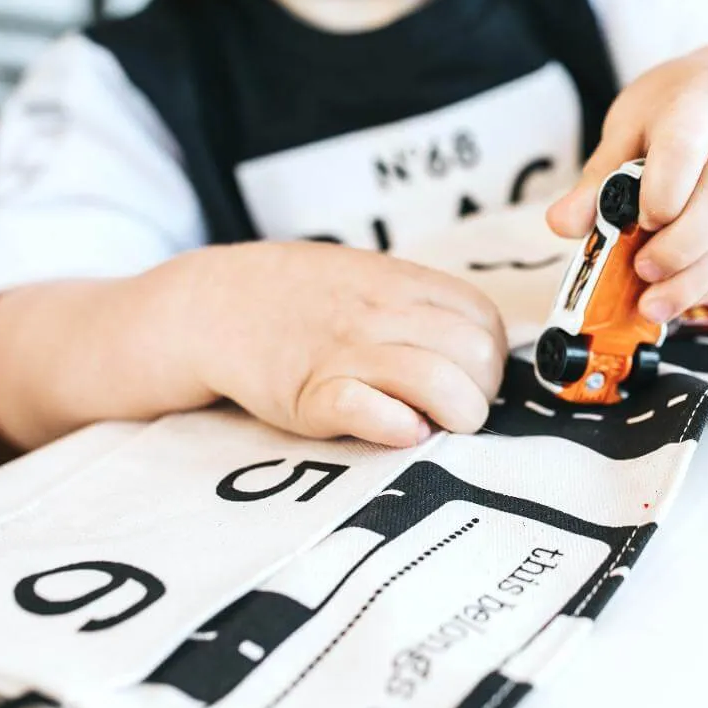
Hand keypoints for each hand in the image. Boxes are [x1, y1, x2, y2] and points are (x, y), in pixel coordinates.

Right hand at [185, 241, 506, 447]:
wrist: (217, 301)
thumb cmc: (304, 297)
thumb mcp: (371, 277)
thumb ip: (423, 305)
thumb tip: (481, 348)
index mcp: (404, 283)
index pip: (486, 323)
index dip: (490, 360)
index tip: (469, 379)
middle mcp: (383, 312)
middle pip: (476, 357)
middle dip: (480, 395)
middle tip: (454, 409)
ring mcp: (347, 351)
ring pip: (438, 382)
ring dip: (453, 416)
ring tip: (433, 424)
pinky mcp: (311, 394)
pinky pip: (372, 411)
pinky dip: (396, 427)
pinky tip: (396, 429)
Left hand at [547, 49, 707, 321]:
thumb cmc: (681, 107)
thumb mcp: (630, 123)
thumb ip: (598, 176)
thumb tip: (561, 224)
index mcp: (702, 102)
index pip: (685, 146)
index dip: (661, 190)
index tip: (637, 221)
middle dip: (679, 244)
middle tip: (642, 269)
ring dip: (697, 276)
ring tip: (655, 302)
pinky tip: (681, 295)